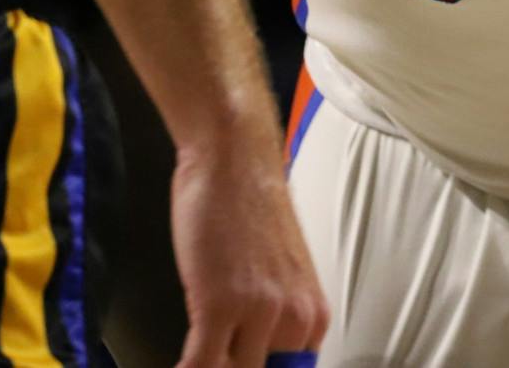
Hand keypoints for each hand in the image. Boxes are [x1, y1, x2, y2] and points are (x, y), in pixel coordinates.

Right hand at [170, 143, 327, 367]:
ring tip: (194, 362)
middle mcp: (295, 320)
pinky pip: (200, 365)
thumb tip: (252, 355)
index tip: (239, 365)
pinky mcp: (219, 305)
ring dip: (209, 367)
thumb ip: (273, 320)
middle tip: (213, 360)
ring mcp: (259, 314)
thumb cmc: (250, 208)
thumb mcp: (280, 276)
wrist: (234, 160)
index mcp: (313, 317)